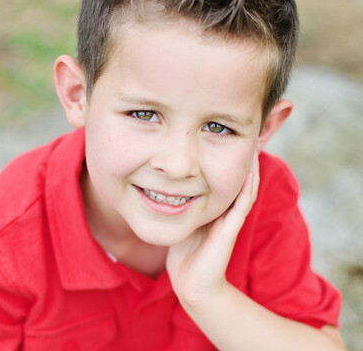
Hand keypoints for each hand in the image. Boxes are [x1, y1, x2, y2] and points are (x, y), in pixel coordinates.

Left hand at [166, 153, 259, 308]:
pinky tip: (251, 171)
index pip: (224, 180)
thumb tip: (167, 186)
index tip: (226, 140)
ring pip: (246, 188)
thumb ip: (180, 205)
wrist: (191, 283)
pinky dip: (248, 186)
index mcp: (215, 209)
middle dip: (242, 160)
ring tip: (253, 147)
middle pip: (238, 180)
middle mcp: (225, 212)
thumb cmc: (185, 254)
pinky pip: (242, 203)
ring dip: (250, 169)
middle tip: (247, 137)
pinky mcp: (231, 229)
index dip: (227, 161)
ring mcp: (230, 220)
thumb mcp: (183, 221)